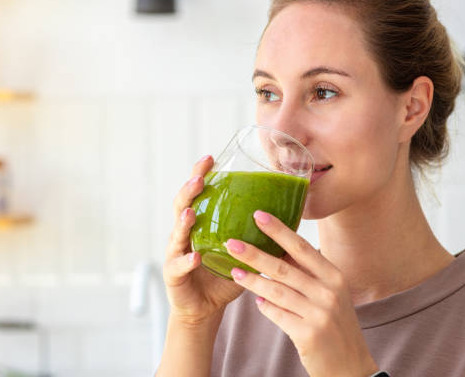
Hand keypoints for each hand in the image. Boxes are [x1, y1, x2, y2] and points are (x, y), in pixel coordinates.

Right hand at [162, 155, 244, 326]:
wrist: (206, 306)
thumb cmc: (224, 274)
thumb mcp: (242, 250)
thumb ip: (256, 232)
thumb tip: (290, 214)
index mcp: (200, 224)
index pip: (197, 193)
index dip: (200, 174)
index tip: (209, 159)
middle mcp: (183, 234)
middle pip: (181, 206)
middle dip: (189, 191)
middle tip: (199, 179)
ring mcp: (175, 254)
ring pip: (176, 234)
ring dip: (183, 223)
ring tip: (191, 213)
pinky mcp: (173, 275)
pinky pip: (178, 266)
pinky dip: (187, 261)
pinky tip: (195, 257)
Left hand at [224, 210, 378, 376]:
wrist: (350, 366)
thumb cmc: (336, 325)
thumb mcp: (331, 294)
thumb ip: (308, 274)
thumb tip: (276, 252)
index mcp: (335, 276)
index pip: (302, 247)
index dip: (279, 230)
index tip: (258, 215)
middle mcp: (328, 292)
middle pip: (284, 267)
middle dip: (255, 253)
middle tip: (231, 242)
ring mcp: (319, 313)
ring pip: (276, 290)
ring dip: (252, 280)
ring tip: (234, 271)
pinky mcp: (308, 334)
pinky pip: (277, 314)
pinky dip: (264, 306)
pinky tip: (255, 300)